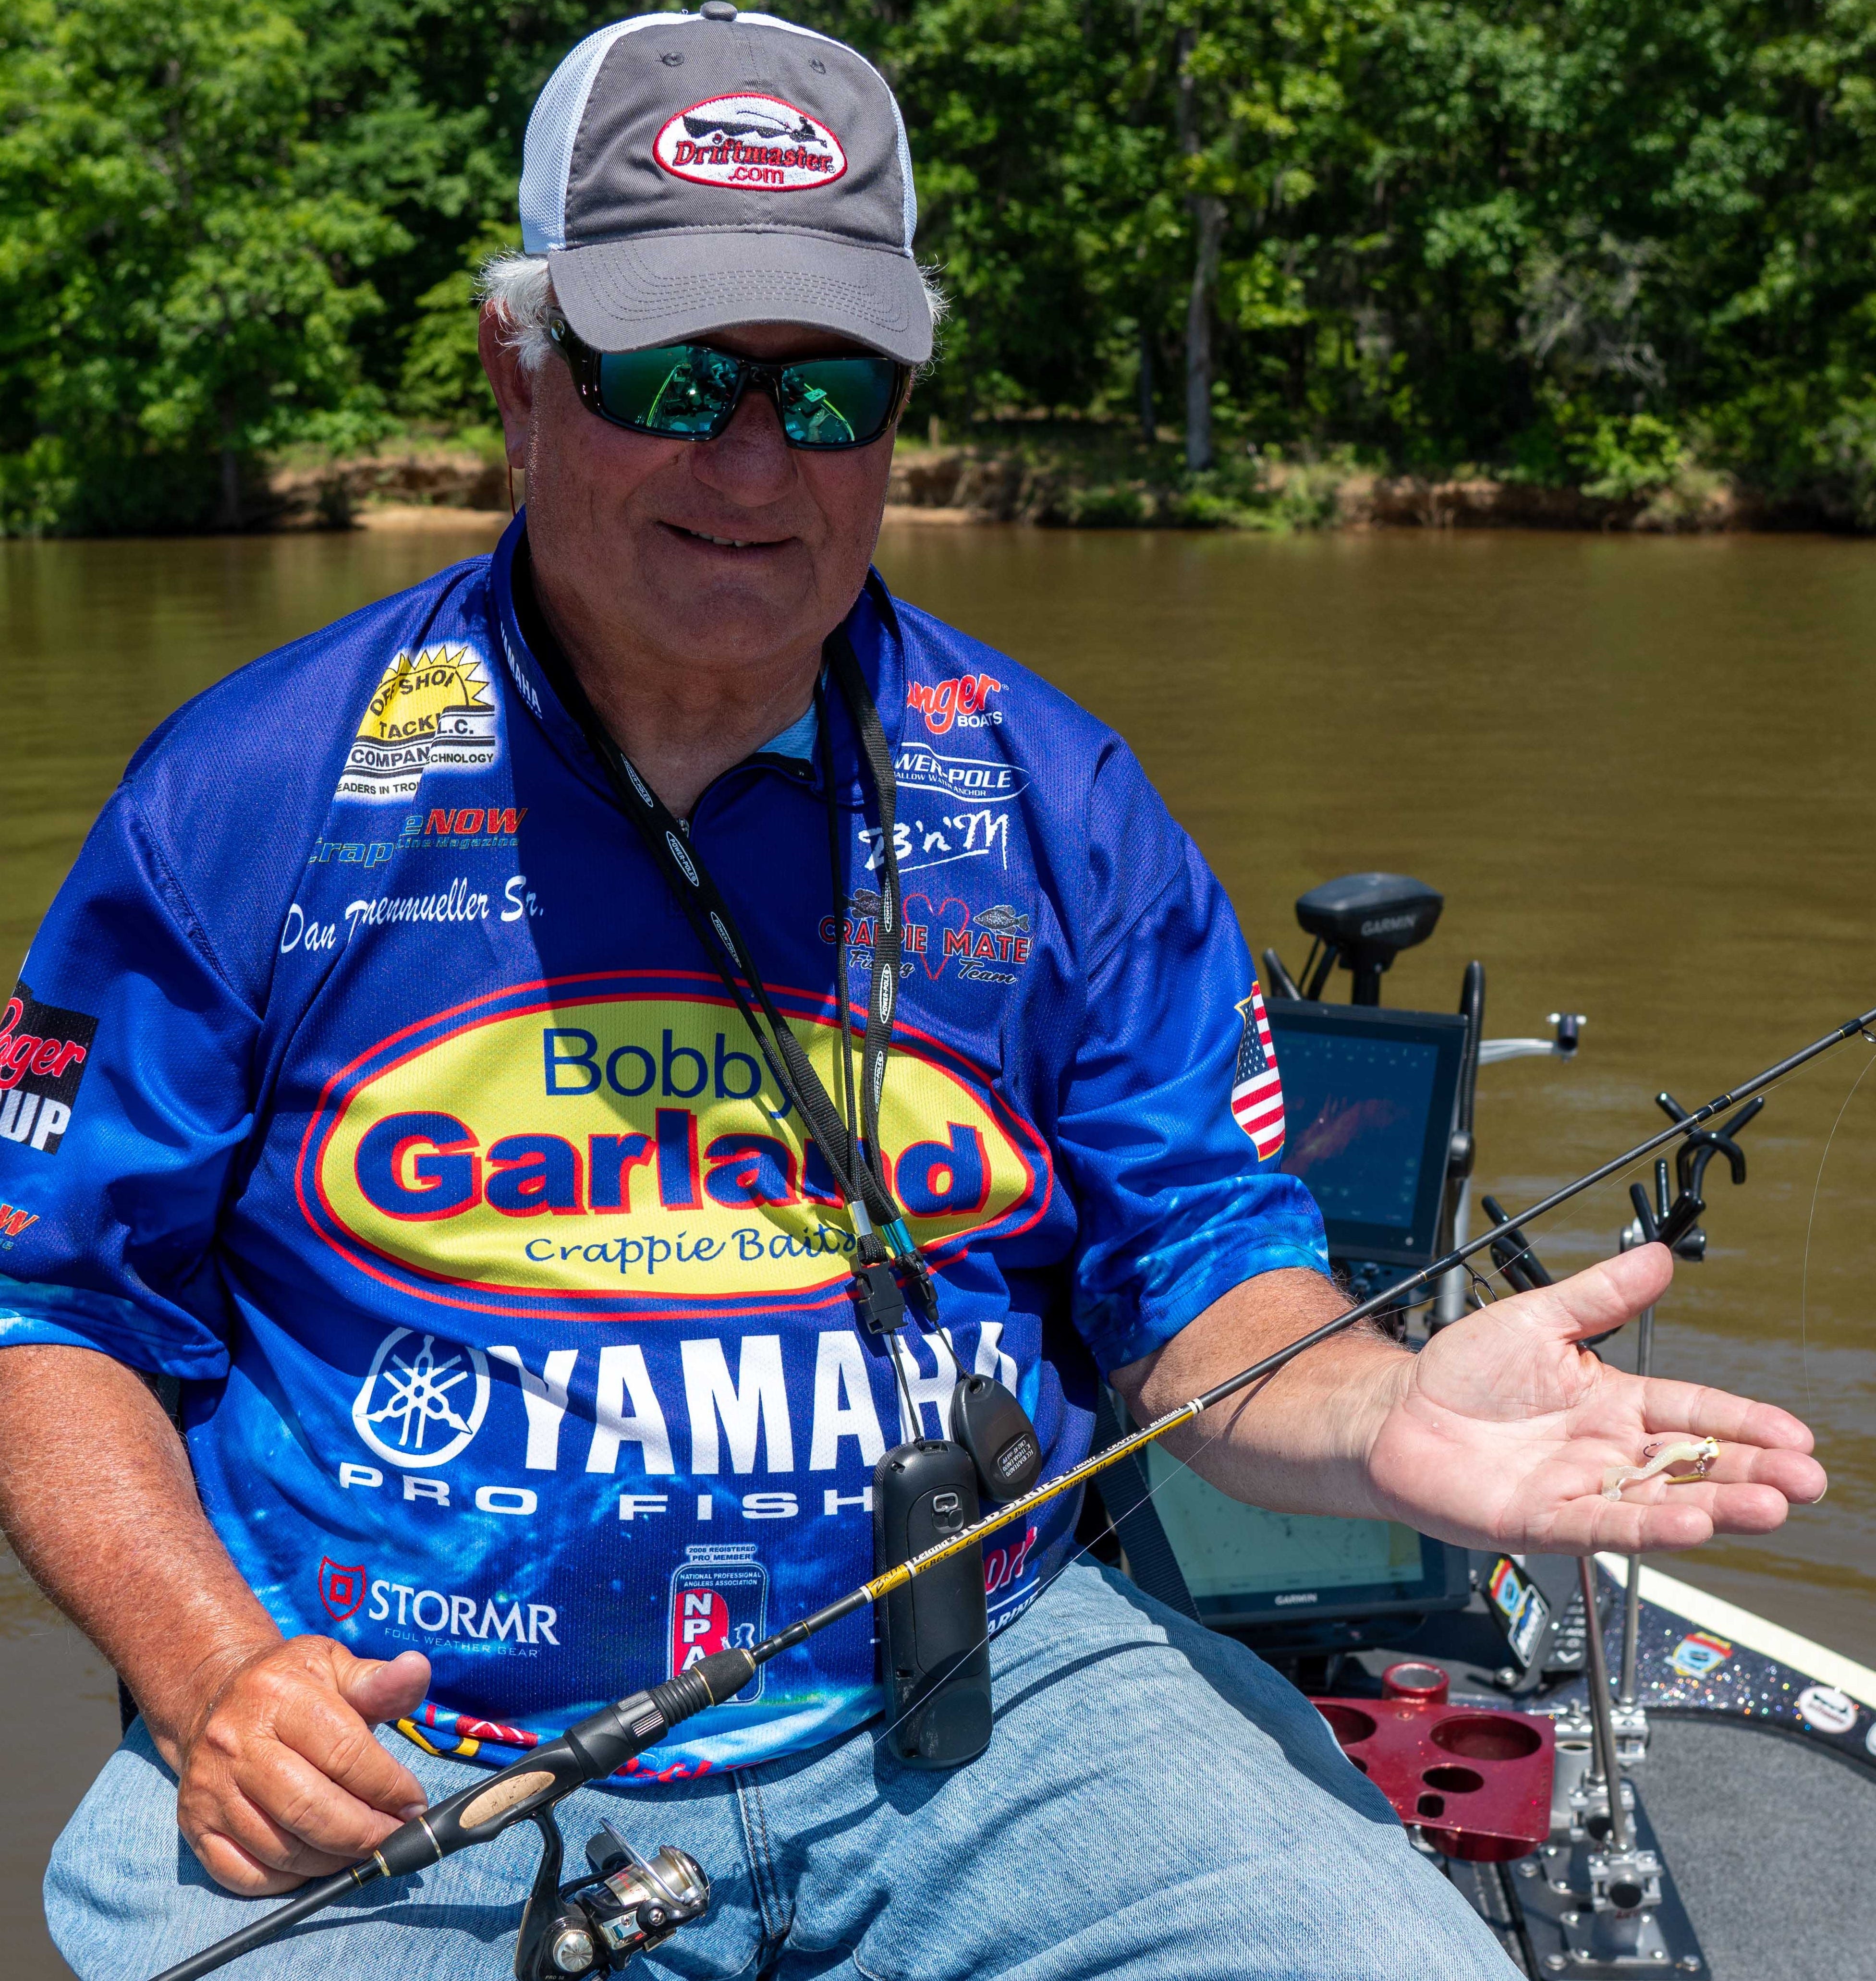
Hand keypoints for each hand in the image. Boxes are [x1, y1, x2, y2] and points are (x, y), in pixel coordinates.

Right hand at [163, 1637, 431, 1894]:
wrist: (213, 1695)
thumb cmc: (290, 1684)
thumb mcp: (334, 1665)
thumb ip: (378, 1680)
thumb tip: (418, 1670)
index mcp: (279, 1695)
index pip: (344, 1752)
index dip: (388, 1785)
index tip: (414, 1804)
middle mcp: (237, 1743)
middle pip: (310, 1809)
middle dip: (364, 1833)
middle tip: (394, 1838)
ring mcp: (210, 1789)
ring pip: (281, 1848)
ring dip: (333, 1860)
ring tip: (363, 1848)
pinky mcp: (193, 1825)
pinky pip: (243, 1874)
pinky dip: (288, 1880)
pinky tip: (317, 1861)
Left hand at [1364, 1243, 1826, 1552]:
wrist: (1396, 1413)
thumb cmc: (1462, 1372)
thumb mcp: (1538, 1318)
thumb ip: (1600, 1295)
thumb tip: (1658, 1258)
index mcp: (1614, 1403)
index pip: (1694, 1412)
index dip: (1745, 1423)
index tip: (1797, 1435)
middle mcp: (1607, 1452)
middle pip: (1695, 1465)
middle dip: (1754, 1474)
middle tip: (1806, 1482)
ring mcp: (1579, 1489)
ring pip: (1662, 1502)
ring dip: (1718, 1506)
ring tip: (1769, 1506)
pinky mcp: (1543, 1519)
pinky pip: (1604, 1525)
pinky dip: (1648, 1526)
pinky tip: (1692, 1525)